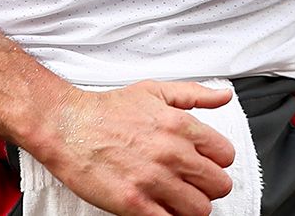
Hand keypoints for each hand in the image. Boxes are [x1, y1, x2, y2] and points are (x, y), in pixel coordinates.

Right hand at [27, 80, 237, 215]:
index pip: (226, 155)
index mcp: (181, 126)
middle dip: (208, 187)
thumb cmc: (107, 110)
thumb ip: (194, 94)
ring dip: (192, 207)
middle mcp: (172, 153)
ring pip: (200, 210)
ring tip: (176, 200)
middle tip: (192, 185)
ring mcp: (154, 180)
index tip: (206, 165)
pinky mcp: (134, 203)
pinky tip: (160, 209)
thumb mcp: (155, 90)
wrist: (68, 126)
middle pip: (219, 185)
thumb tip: (223, 96)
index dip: (217, 162)